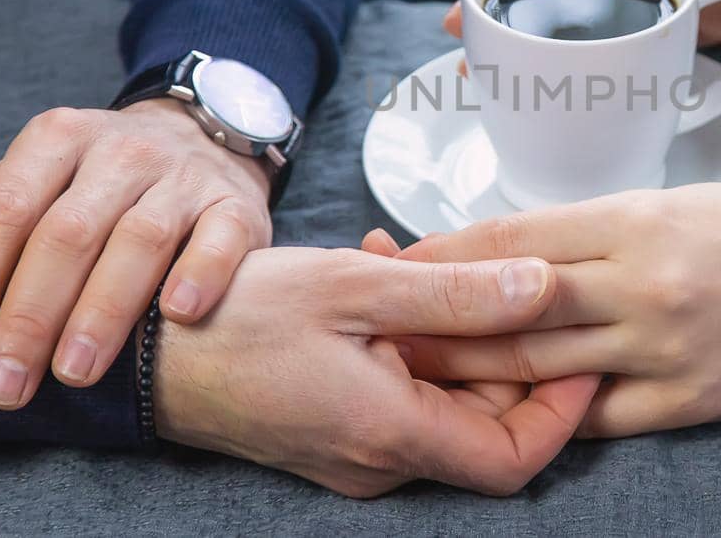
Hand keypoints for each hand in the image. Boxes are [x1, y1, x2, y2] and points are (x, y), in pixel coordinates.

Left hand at [0, 99, 273, 409]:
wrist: (205, 139)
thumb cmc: (98, 180)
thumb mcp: (28, 183)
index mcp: (57, 140)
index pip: (5, 211)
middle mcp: (121, 151)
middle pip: (67, 232)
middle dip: (29, 315)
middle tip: (4, 385)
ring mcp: (184, 177)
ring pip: (139, 239)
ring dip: (103, 311)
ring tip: (73, 374)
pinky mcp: (238, 206)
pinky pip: (222, 238)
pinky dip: (201, 274)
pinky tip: (179, 315)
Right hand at [153, 244, 597, 497]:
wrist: (139, 350)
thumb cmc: (234, 317)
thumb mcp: (356, 287)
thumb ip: (457, 292)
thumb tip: (545, 287)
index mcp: (391, 433)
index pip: (514, 459)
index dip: (563, 411)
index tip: (582, 351)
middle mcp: (378, 459)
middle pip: (485, 424)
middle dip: (505, 350)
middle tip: (492, 275)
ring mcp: (355, 450)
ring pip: (444, 400)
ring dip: (452, 333)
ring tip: (422, 262)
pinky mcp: (336, 430)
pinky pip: (402, 392)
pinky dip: (413, 339)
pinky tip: (387, 274)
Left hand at [392, 185, 720, 436]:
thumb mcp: (679, 202)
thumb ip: (600, 228)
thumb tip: (517, 250)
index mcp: (635, 219)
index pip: (510, 238)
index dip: (440, 252)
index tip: (390, 258)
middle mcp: (642, 281)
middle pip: (507, 307)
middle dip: (432, 317)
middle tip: (372, 325)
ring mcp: (665, 346)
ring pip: (538, 365)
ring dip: (470, 371)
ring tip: (413, 374)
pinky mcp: (690, 400)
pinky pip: (596, 415)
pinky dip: (546, 414)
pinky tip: (504, 414)